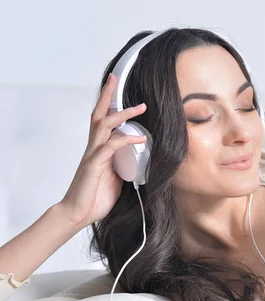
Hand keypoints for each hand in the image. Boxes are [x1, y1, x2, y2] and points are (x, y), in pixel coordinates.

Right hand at [59, 73, 147, 228]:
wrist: (79, 213)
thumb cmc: (96, 196)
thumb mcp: (117, 177)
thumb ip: (125, 164)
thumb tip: (141, 157)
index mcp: (98, 149)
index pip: (102, 120)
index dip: (109, 104)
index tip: (116, 88)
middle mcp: (94, 147)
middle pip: (98, 114)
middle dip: (107, 95)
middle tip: (115, 78)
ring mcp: (93, 155)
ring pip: (104, 125)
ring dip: (123, 114)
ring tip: (141, 107)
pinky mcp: (94, 164)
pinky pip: (111, 146)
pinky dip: (127, 140)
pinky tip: (141, 138)